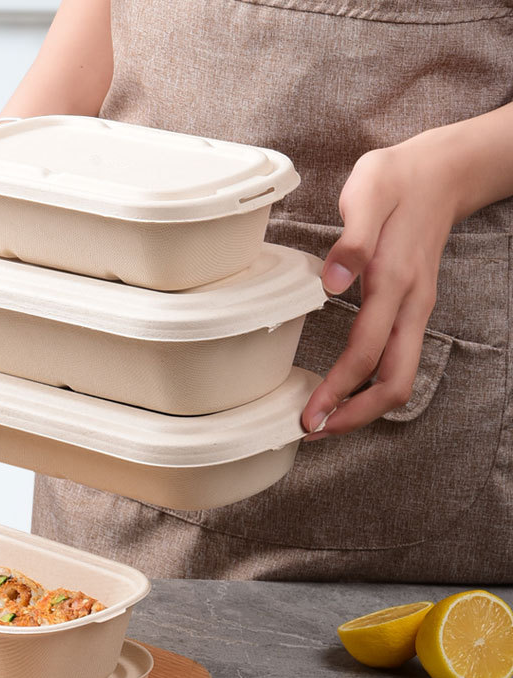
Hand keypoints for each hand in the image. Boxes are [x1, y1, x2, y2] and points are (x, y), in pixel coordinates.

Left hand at [302, 135, 459, 439]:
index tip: (310, 415)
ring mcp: (415, 309)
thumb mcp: (369, 193)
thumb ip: (351, 241)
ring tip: (325, 420)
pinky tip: (345, 389)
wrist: (442, 172)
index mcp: (395, 280)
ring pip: (399, 376)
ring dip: (363, 406)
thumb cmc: (397, 181)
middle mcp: (411, 304)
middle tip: (312, 431)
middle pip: (393, 382)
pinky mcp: (411, 308)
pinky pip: (396, 360)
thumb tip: (331, 284)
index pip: (366, 352)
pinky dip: (370, 385)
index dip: (338, 391)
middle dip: (354, 415)